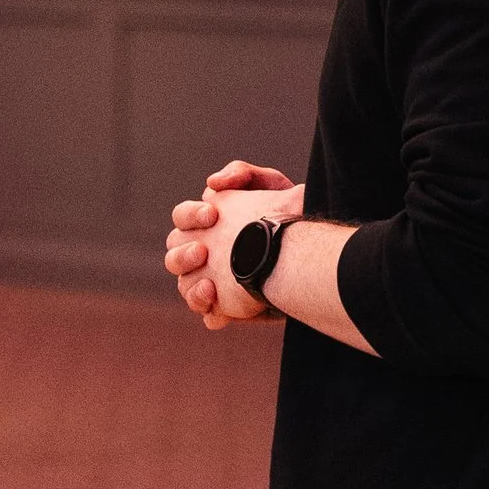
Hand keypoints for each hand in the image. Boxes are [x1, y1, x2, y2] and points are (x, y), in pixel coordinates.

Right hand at [165, 181, 302, 329]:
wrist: (314, 252)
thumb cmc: (288, 214)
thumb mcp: (271, 186)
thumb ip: (241, 174)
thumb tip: (212, 183)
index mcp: (207, 225)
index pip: (182, 218)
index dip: (191, 216)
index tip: (212, 215)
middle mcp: (204, 254)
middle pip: (174, 256)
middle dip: (184, 255)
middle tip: (204, 251)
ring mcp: (214, 281)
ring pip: (185, 287)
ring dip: (191, 287)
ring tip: (210, 286)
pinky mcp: (231, 306)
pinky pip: (209, 314)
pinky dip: (210, 310)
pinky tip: (219, 307)